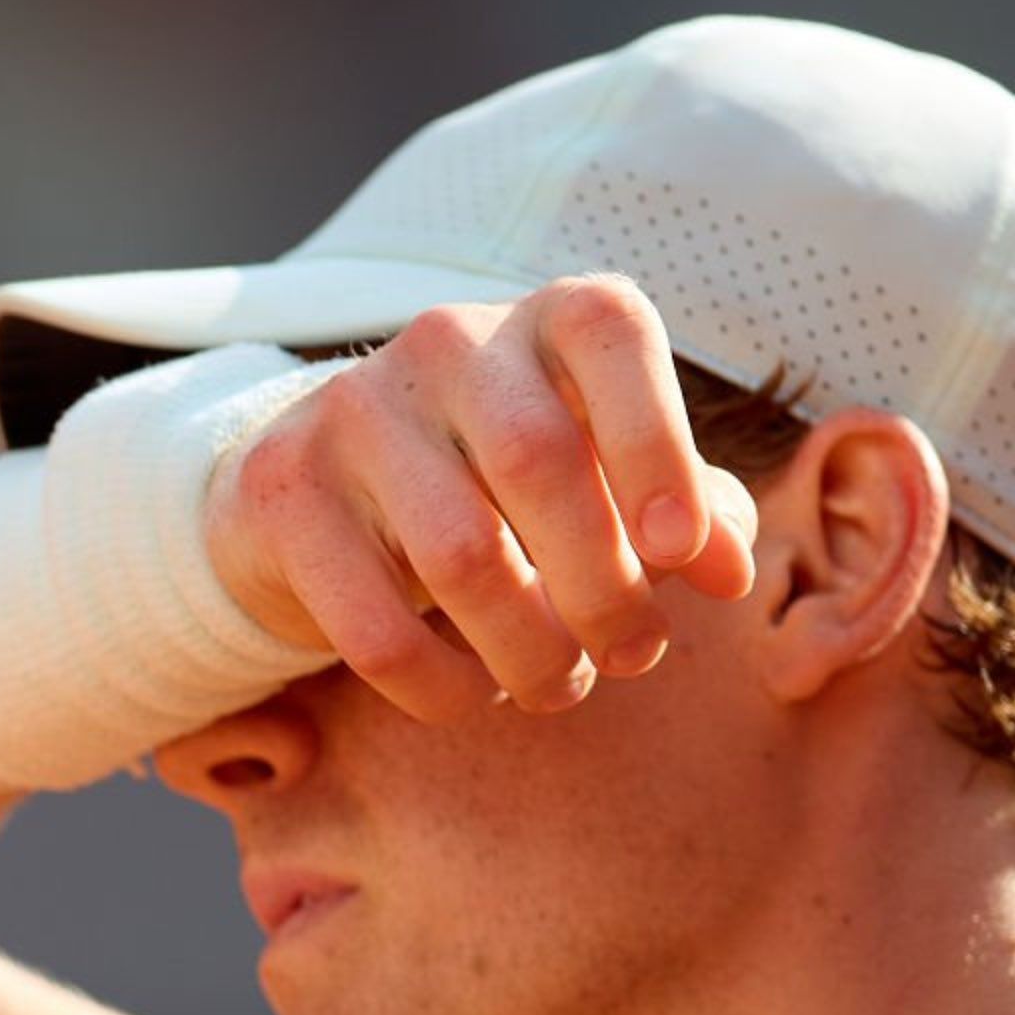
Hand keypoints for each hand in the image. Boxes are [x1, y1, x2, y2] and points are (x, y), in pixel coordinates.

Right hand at [197, 274, 761, 722]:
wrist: (323, 490)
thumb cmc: (500, 486)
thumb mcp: (600, 478)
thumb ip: (685, 511)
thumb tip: (730, 569)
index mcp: (543, 321)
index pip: (610, 335)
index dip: (657, 442)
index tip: (682, 554)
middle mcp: (447, 342)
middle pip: (540, 462)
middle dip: (605, 588)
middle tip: (632, 655)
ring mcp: (353, 409)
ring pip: (461, 554)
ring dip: (531, 650)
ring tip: (557, 685)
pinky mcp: (285, 491)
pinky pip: (375, 624)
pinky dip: (442, 685)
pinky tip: (473, 693)